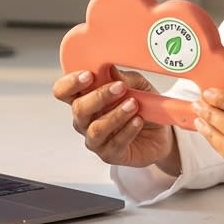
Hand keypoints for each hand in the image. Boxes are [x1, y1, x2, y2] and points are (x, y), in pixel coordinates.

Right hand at [52, 66, 178, 171]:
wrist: (160, 132)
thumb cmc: (143, 105)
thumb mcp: (137, 85)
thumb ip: (124, 78)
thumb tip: (110, 69)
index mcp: (84, 98)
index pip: (63, 91)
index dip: (70, 83)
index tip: (89, 75)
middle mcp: (84, 120)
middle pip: (78, 109)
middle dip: (100, 96)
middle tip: (121, 88)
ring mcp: (95, 139)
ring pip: (96, 129)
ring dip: (116, 115)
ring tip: (133, 105)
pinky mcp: (109, 154)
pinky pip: (114, 144)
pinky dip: (128, 130)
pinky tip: (138, 121)